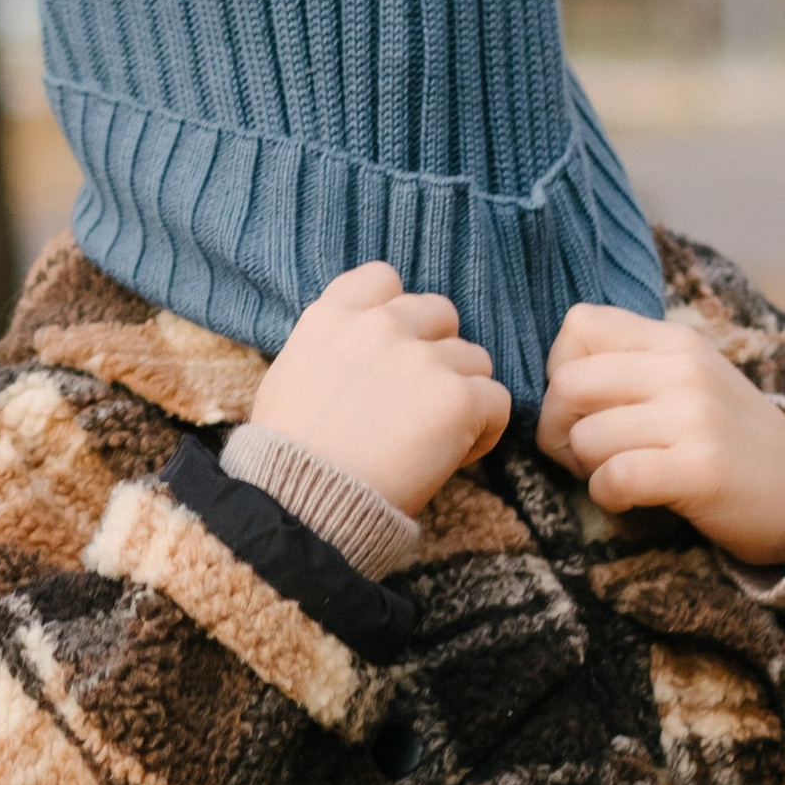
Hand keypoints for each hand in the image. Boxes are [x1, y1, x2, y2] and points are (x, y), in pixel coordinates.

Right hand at [246, 264, 512, 517]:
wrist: (301, 505)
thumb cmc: (288, 457)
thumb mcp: (289, 377)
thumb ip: (332, 347)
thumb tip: (363, 355)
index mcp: (333, 316)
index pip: (385, 278)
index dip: (398, 314)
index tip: (392, 351)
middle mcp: (380, 326)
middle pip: (440, 314)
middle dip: (436, 353)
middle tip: (416, 402)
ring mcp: (422, 359)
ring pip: (474, 359)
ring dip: (461, 393)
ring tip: (433, 436)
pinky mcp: (458, 399)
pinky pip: (497, 401)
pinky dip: (483, 430)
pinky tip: (453, 456)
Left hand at [535, 304, 784, 566]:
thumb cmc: (728, 440)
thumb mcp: (688, 381)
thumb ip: (630, 367)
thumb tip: (553, 381)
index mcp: (675, 341)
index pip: (578, 325)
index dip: (560, 372)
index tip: (585, 408)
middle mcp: (683, 370)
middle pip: (567, 385)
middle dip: (557, 430)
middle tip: (584, 455)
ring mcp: (694, 417)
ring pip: (585, 437)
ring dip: (587, 470)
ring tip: (619, 476)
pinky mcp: (700, 469)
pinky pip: (613, 478)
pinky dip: (608, 496)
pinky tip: (631, 499)